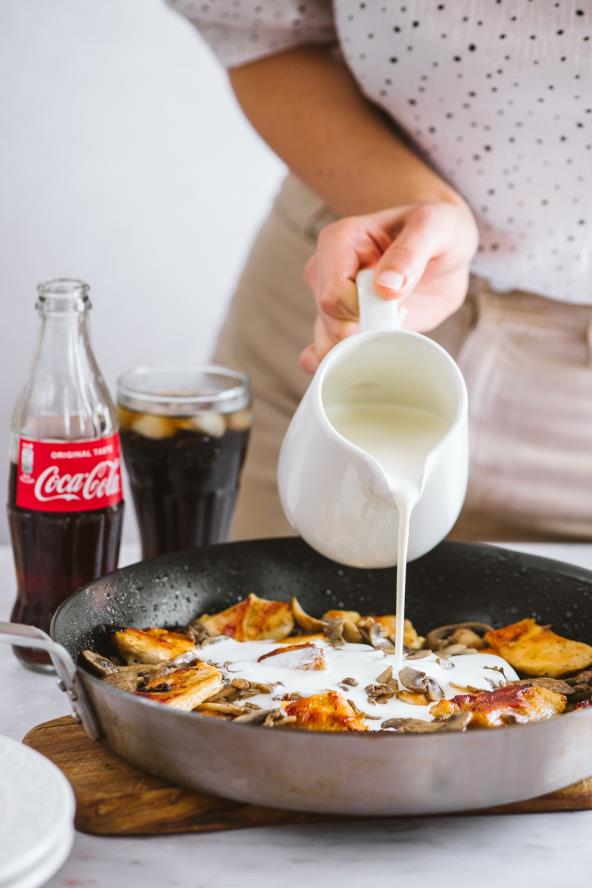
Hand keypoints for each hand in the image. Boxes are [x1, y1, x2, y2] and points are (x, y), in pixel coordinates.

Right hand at [299, 200, 478, 373]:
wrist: (445, 251)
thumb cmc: (438, 230)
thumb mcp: (435, 227)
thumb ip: (410, 252)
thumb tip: (385, 287)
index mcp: (338, 241)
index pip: (333, 295)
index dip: (364, 312)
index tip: (396, 304)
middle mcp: (326, 270)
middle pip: (329, 321)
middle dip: (364, 331)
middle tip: (400, 316)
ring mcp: (333, 298)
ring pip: (326, 339)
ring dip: (358, 348)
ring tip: (393, 328)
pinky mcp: (344, 321)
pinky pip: (327, 350)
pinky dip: (341, 362)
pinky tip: (356, 362)